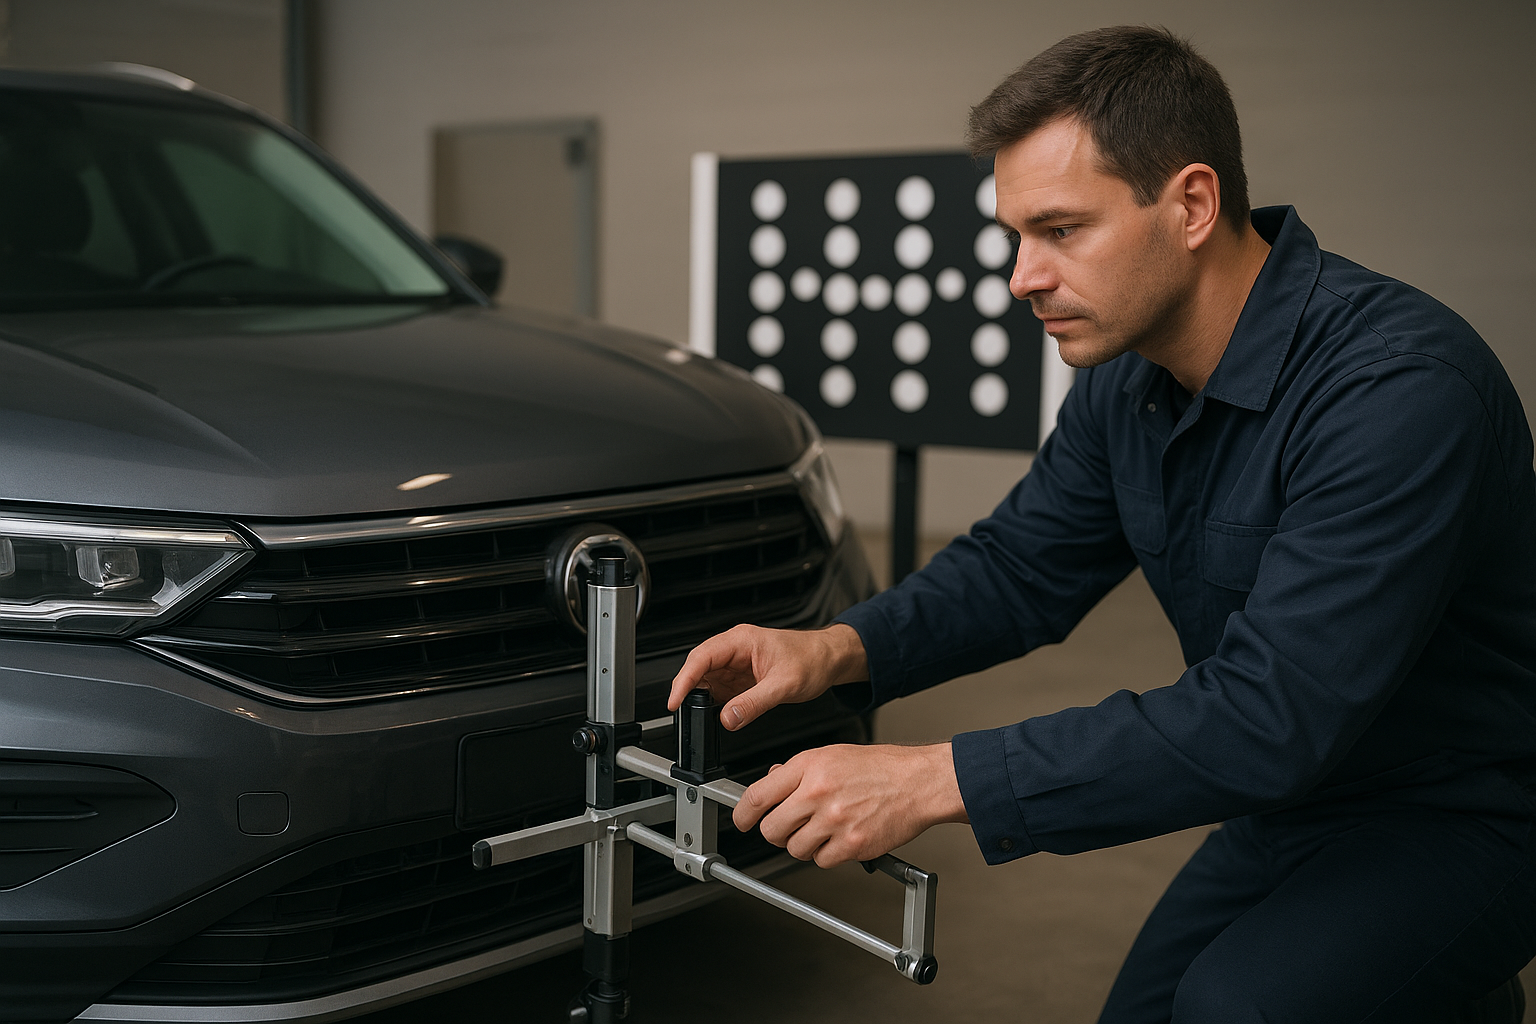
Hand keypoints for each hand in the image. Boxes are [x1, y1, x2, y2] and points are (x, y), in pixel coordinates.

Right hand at [667, 623, 867, 730]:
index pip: (702, 657)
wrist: (829, 659)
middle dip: (686, 689)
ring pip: (706, 679)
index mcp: (741, 640)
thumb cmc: (812, 659)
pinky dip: (713, 702)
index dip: (684, 679)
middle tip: (680, 712)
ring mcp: (736, 663)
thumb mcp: (784, 685)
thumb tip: (727, 717)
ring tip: (697, 715)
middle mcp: (735, 649)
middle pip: (698, 667)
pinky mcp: (740, 677)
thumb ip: (754, 703)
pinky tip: (714, 713)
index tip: (675, 700)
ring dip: (699, 697)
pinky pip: (719, 689)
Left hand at [733, 743, 968, 866]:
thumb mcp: (833, 755)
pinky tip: (841, 838)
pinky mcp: (851, 844)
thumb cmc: (881, 767)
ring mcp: (834, 821)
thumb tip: (772, 781)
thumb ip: (798, 770)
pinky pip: (822, 861)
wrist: (918, 782)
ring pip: (795, 849)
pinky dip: (827, 855)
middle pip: (772, 829)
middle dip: (776, 832)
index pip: (758, 796)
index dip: (743, 814)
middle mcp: (818, 793)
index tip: (741, 821)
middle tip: (789, 827)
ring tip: (823, 830)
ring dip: (804, 845)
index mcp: (810, 766)